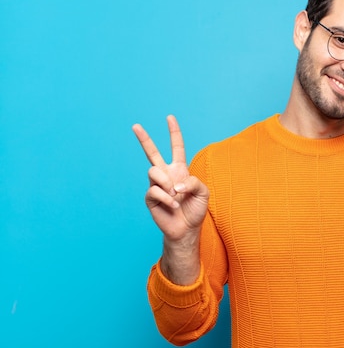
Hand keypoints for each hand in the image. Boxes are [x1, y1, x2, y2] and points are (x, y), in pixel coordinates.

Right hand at [132, 115, 208, 242]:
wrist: (187, 229)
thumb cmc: (195, 209)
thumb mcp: (203, 192)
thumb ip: (193, 182)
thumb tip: (174, 184)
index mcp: (179, 170)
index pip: (176, 147)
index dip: (174, 133)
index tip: (170, 118)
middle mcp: (166, 175)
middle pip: (152, 153)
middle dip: (144, 138)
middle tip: (136, 125)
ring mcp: (156, 185)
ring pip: (153, 171)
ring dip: (167, 183)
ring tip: (175, 195)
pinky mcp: (150, 197)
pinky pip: (154, 190)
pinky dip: (167, 198)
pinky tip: (173, 205)